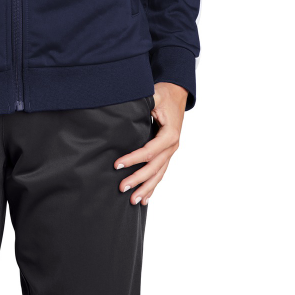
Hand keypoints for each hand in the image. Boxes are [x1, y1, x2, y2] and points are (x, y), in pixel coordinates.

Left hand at [113, 82, 187, 205]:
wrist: (177, 93)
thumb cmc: (165, 94)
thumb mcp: (155, 95)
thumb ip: (146, 101)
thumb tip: (128, 103)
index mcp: (169, 134)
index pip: (149, 151)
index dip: (133, 159)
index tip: (117, 164)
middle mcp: (172, 146)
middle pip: (154, 167)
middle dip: (138, 179)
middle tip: (122, 188)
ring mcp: (171, 151)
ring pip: (159, 174)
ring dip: (146, 188)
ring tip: (133, 201)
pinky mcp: (167, 153)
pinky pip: (161, 172)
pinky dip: (153, 186)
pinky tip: (146, 198)